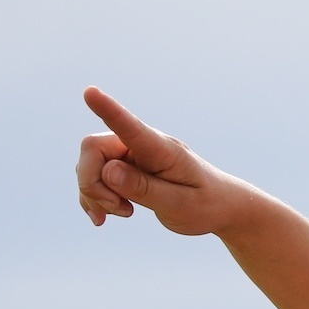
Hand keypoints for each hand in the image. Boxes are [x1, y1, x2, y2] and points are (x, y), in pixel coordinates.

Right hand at [76, 87, 267, 233]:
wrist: (219, 207)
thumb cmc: (205, 204)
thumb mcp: (180, 205)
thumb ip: (144, 188)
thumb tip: (108, 170)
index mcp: (162, 150)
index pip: (130, 127)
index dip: (108, 110)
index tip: (90, 92)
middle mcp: (142, 146)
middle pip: (94, 149)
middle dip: (93, 183)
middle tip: (118, 209)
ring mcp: (130, 156)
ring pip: (89, 165)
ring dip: (95, 194)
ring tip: (124, 213)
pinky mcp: (124, 170)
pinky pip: (93, 177)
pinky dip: (94, 198)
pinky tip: (105, 216)